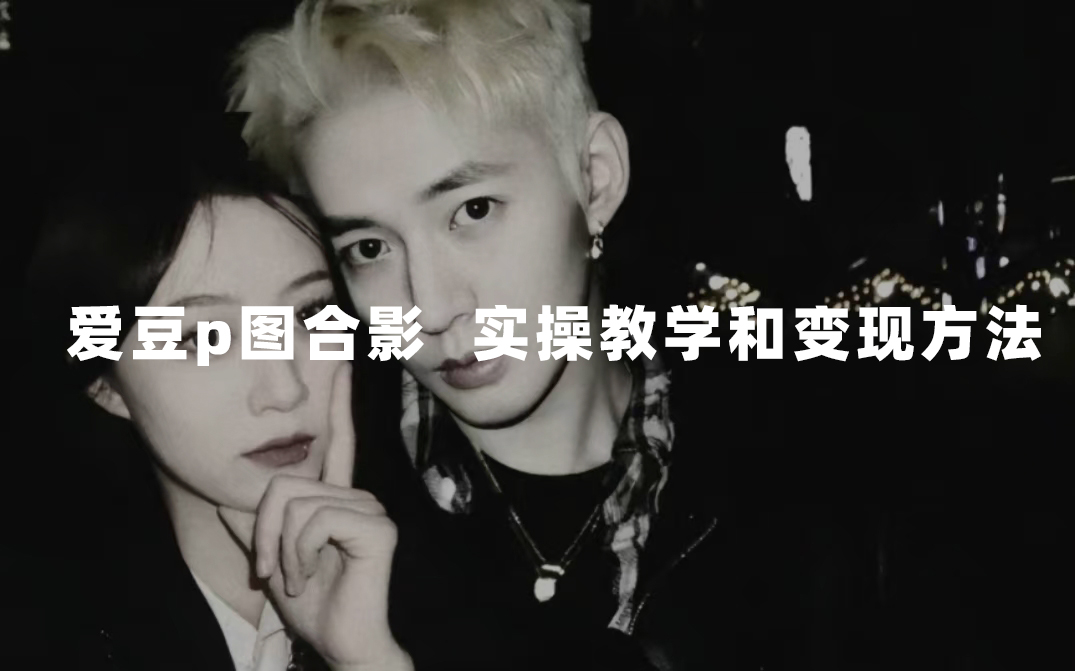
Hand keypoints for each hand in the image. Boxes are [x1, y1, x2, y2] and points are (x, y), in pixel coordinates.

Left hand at [219, 365, 411, 670]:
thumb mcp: (271, 561)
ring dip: (281, 550)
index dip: (339, 401)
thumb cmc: (312, 604)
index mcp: (337, 498)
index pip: (337, 441)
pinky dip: (300, 553)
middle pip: (283, 485)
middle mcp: (356, 496)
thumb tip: (224, 502)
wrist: (341, 642)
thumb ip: (253, 527)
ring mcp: (370, 509)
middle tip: (272, 572)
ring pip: (295, 504)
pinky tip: (315, 573)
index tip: (342, 362)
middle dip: (263, 534)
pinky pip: (316, 520)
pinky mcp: (377, 527)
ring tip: (297, 576)